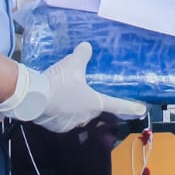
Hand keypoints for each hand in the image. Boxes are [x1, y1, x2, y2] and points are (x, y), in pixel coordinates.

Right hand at [0, 43, 147, 132]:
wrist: (32, 98)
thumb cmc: (58, 81)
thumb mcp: (72, 63)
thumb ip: (83, 55)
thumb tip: (87, 47)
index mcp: (94, 102)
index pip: (118, 105)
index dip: (131, 107)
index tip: (142, 110)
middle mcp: (86, 116)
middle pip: (95, 109)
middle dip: (92, 102)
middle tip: (85, 91)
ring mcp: (71, 124)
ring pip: (78, 115)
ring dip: (75, 107)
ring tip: (66, 96)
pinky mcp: (57, 127)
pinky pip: (63, 119)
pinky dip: (61, 112)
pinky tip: (55, 102)